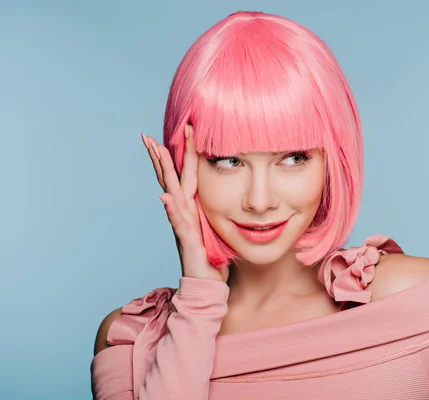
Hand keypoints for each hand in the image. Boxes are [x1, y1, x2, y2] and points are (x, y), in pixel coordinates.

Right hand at [141, 125, 228, 282]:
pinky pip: (178, 222)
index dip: (182, 154)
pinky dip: (171, 210)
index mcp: (192, 208)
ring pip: (172, 194)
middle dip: (161, 157)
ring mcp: (182, 225)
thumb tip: (219, 195)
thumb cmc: (211, 257)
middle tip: (148, 136)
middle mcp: (183, 213)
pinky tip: (164, 197)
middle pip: (171, 179)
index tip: (179, 131)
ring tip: (156, 153)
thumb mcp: (214, 227)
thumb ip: (211, 211)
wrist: (207, 285)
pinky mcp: (187, 241)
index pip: (185, 175)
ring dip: (164, 173)